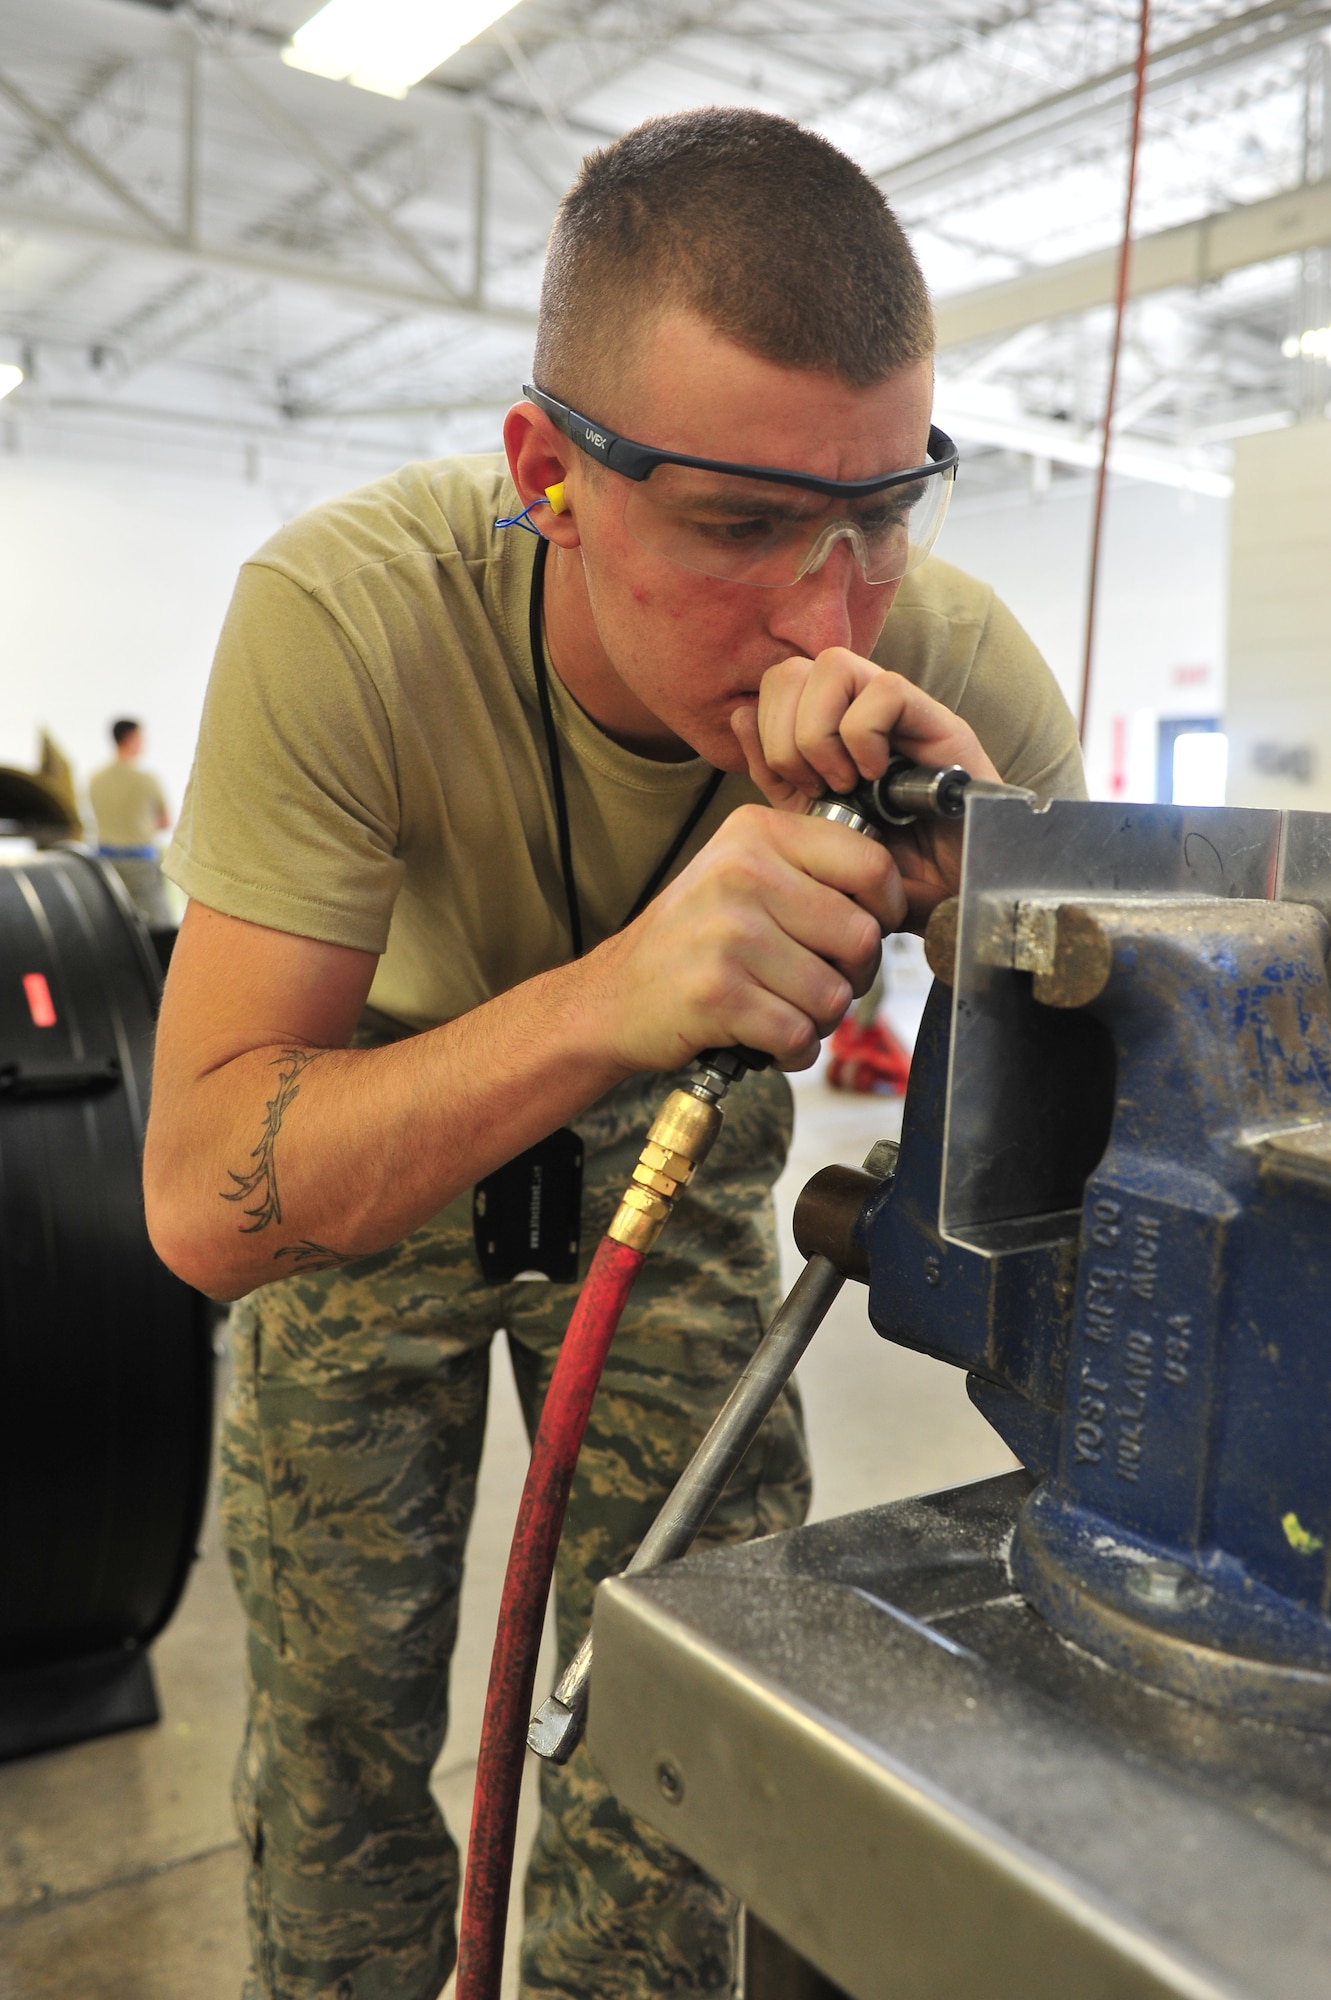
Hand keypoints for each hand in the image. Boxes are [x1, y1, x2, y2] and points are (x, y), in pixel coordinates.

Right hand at [590, 804, 904, 1072]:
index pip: (871, 864)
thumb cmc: (690, 940)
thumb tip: (896, 899)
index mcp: (756, 834)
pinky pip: (799, 1035)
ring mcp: (728, 934)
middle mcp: (742, 873)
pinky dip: (793, 1051)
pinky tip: (767, 1039)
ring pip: (835, 995)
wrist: (612, 997)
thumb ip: (810, 871)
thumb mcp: (739, 874)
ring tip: (783, 1011)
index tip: (865, 931)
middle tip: (817, 984)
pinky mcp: (718, 994)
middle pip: (861, 937)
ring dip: (820, 1020)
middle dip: (852, 976)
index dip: (887, 909)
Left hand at [731, 648, 999, 928]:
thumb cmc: (887, 871)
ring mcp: (901, 715)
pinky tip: (876, 777)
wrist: (949, 902)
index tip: (793, 785)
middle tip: (813, 784)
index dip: (766, 729)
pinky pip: (884, 689)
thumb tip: (739, 717)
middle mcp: (862, 713)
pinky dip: (865, 735)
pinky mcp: (940, 724)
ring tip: (844, 781)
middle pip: (795, 668)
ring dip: (821, 731)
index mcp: (829, 730)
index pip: (777, 685)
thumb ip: (776, 776)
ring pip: (834, 665)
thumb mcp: (813, 827)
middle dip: (784, 730)